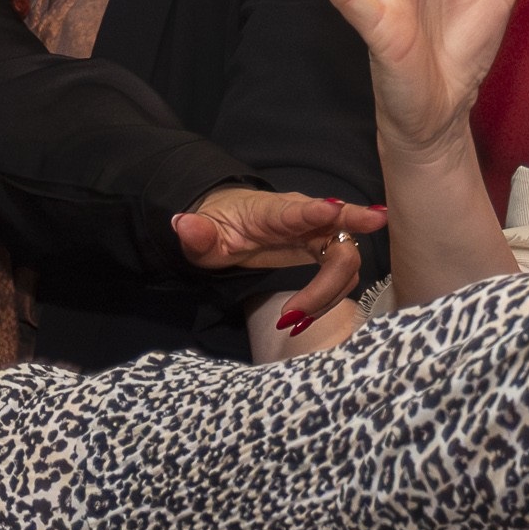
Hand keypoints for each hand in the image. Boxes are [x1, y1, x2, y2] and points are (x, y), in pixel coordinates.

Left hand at [176, 187, 383, 321]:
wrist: (231, 222)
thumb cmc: (221, 224)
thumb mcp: (203, 232)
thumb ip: (197, 232)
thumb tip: (182, 224)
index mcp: (272, 211)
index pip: (296, 210)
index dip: (317, 212)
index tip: (335, 210)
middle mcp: (304, 217)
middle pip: (338, 238)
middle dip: (340, 269)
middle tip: (302, 311)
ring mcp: (317, 234)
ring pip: (345, 262)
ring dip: (326, 296)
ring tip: (290, 319)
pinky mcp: (322, 251)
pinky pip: (341, 275)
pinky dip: (328, 299)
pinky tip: (303, 318)